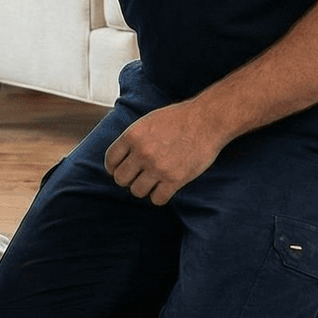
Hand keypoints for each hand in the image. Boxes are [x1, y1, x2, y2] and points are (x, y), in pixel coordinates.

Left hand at [104, 102, 226, 205]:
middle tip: (138, 176)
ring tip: (153, 181)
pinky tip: (166, 188)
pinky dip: (160, 196)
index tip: (122, 169)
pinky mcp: (175, 179)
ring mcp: (158, 167)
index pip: (110, 160)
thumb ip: (133, 138)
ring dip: (144, 188)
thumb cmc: (179, 118)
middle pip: (121, 179)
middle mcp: (142, 152)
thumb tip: (121, 156)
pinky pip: (157, 199)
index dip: (114, 167)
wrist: (208, 120)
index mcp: (132, 135)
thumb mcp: (148, 121)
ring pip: (137, 191)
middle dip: (128, 179)